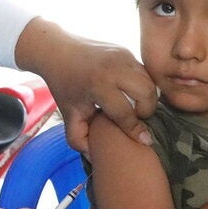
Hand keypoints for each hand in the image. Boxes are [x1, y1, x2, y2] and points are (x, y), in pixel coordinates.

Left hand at [14, 19, 156, 152]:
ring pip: (149, 81)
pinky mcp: (126, 51)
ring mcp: (122, 56)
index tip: (144, 141)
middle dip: (146, 110)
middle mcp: (114, 68)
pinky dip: (142, 85)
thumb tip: (96, 156)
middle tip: (135, 117)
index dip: (135, 130)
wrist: (57, 52)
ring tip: (133, 106)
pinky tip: (130, 93)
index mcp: (98, 85)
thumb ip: (79, 138)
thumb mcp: (69, 114)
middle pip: (146, 93)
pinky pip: (144, 72)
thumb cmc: (65, 86)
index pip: (125, 112)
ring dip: (147, 97)